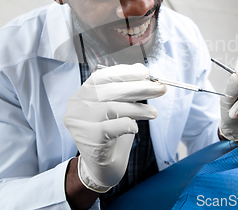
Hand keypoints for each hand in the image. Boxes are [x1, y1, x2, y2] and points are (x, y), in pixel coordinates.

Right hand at [63, 63, 165, 192]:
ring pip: (113, 108)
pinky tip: (135, 128)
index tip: (145, 72)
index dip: (124, 72)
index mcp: (82, 94)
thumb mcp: (118, 108)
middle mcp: (76, 106)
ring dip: (138, 109)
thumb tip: (141, 70)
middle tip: (160, 89)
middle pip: (109, 90)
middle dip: (139, 88)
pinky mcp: (89, 139)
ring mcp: (80, 123)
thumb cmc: (111, 134)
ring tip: (154, 113)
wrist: (102, 168)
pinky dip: (128, 125)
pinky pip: (113, 127)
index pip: (102, 77)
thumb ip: (125, 90)